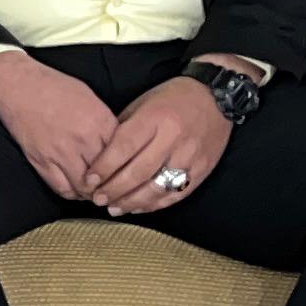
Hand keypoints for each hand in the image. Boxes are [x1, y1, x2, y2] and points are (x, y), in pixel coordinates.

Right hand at [0, 49, 113, 201]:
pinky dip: (72, 193)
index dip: (128, 166)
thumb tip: (117, 143)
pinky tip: (76, 189)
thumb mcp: (89, 97)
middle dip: (113, 183)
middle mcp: (82, 140)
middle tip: (115, 186)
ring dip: (93, 192)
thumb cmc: (53, 86)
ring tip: (96, 191)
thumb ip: (105, 123)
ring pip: (86, 188)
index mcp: (98, 121)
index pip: (123, 155)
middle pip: (107, 175)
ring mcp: (60, 153)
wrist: (16, 85)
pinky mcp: (42, 162)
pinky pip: (62, 188)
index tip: (128, 171)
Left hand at [82, 75, 232, 215]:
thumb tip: (101, 157)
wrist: (215, 97)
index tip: (89, 179)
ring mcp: (190, 157)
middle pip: (139, 172)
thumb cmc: (172, 99)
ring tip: (114, 208)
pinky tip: (139, 207)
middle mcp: (173, 139)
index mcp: (154, 119)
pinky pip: (176, 194)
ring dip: (133, 201)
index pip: (124, 147)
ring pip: (157, 188)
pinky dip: (155, 204)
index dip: (104, 167)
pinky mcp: (202, 170)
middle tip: (97, 199)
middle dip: (114, 189)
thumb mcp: (143, 103)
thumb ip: (124, 129)